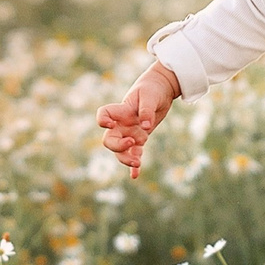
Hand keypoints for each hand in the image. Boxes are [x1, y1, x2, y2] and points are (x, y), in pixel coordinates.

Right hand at [96, 61, 181, 177]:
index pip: (104, 114)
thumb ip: (146, 111)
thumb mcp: (150, 97)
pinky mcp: (140, 139)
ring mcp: (130, 132)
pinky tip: (135, 175)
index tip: (109, 124)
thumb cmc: (153, 89)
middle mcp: (122, 123)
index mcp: (121, 110)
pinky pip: (135, 154)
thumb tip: (146, 127)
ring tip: (137, 162)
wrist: (162, 89)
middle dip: (117, 146)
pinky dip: (134, 165)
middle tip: (132, 143)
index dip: (102, 120)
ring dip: (125, 158)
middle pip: (109, 139)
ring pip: (120, 151)